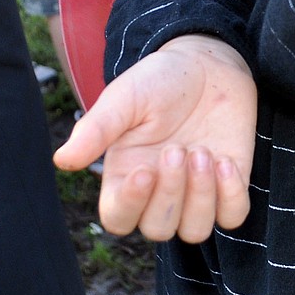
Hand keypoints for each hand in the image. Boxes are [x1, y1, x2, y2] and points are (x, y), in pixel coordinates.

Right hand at [54, 35, 256, 242]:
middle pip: (158, 229)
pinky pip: (232, 216)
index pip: (118, 218)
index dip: (130, 205)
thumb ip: (97, 128)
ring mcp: (196, 190)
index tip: (145, 170)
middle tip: (178, 149)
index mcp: (126, 174)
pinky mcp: (229, 184)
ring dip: (201, 196)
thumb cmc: (160, 80)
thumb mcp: (125, 97)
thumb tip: (61, 160)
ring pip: (194, 231)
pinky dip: (231, 196)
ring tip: (203, 151)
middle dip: (171, 193)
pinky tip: (226, 161)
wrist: (208, 63)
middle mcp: (160, 190)